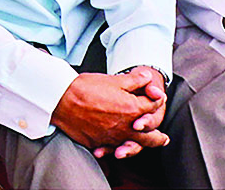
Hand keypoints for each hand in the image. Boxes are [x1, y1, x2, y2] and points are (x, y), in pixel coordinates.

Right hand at [50, 70, 167, 153]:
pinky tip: (116, 146)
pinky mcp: (98, 143)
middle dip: (158, 137)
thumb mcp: (113, 80)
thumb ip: (134, 80)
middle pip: (149, 136)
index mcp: (132, 109)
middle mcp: (125, 127)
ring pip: (132, 145)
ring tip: (141, 145)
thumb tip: (147, 77)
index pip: (152, 107)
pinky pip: (111, 148)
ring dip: (139, 145)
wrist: (61, 99)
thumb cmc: (86, 87)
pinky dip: (115, 147)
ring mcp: (111, 138)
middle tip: (163, 138)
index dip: (155, 100)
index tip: (155, 97)